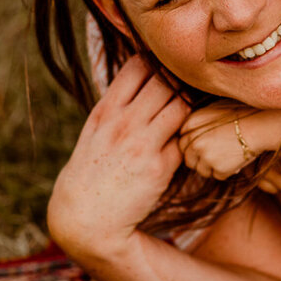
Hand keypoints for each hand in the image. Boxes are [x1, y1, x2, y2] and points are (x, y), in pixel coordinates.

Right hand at [48, 56, 189, 262]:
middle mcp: (123, 123)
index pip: (138, 65)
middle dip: (181, 79)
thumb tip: (142, 72)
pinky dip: (190, 137)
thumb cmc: (92, 170)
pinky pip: (185, 139)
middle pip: (165, 81)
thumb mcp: (95, 129)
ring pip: (181, 105)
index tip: (168, 68)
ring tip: (196, 109)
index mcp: (106, 110)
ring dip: (191, 105)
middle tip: (193, 85)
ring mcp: (142, 144)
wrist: (84, 218)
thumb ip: (118, 102)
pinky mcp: (159, 168)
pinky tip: (191, 138)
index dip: (157, 62)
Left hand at [180, 104, 280, 193]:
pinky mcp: (217, 168)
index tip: (203, 147)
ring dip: (213, 167)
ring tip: (229, 156)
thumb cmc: (242, 113)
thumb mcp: (215, 109)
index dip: (192, 146)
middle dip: (199, 160)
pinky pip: (218, 175)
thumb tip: (191, 134)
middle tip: (214, 157)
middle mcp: (193, 140)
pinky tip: (237, 159)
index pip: (181, 141)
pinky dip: (227, 171)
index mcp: (191, 123)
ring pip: (201, 170)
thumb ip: (200, 121)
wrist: (261, 124)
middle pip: (188, 158)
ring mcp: (204, 155)